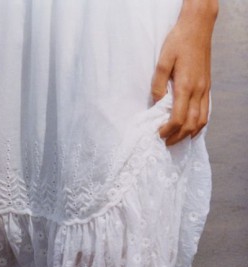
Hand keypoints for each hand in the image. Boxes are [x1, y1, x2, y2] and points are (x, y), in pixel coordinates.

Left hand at [152, 3, 216, 145]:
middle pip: (190, 124)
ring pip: (201, 121)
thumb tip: (156, 103)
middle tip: (166, 142)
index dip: (168, 131)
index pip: (178, 118)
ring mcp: (204, 89)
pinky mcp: (207, 87)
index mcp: (185, 86)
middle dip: (178, 137)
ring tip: (177, 139)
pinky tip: (191, 128)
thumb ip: (158, 84)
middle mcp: (198, 91)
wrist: (198, 27)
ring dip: (189, 133)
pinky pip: (206, 111)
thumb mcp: (162, 61)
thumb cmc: (178, 42)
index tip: (159, 135)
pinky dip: (199, 124)